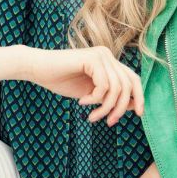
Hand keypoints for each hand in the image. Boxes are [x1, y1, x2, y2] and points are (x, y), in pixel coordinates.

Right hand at [27, 46, 144, 126]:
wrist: (37, 69)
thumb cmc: (61, 80)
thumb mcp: (91, 94)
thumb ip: (110, 97)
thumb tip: (134, 106)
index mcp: (109, 62)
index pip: (133, 79)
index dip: (139, 97)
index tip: (139, 115)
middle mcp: (107, 55)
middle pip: (128, 85)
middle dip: (120, 108)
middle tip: (109, 122)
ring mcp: (101, 55)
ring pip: (116, 88)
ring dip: (105, 107)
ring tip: (92, 116)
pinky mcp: (92, 58)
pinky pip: (104, 85)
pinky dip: (95, 99)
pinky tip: (82, 102)